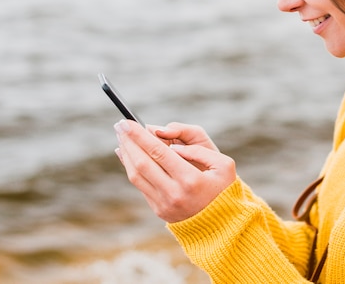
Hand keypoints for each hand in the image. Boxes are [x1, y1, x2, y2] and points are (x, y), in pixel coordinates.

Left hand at [114, 120, 236, 222]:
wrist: (224, 223)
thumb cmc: (225, 188)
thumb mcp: (223, 164)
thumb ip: (198, 150)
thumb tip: (171, 146)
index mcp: (190, 180)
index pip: (158, 152)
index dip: (140, 135)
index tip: (127, 121)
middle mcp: (174, 193)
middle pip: (142, 163)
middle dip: (129, 141)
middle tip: (119, 124)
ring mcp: (164, 204)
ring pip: (136, 176)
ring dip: (126, 154)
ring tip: (121, 137)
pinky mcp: (159, 210)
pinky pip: (140, 185)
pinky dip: (130, 167)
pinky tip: (128, 155)